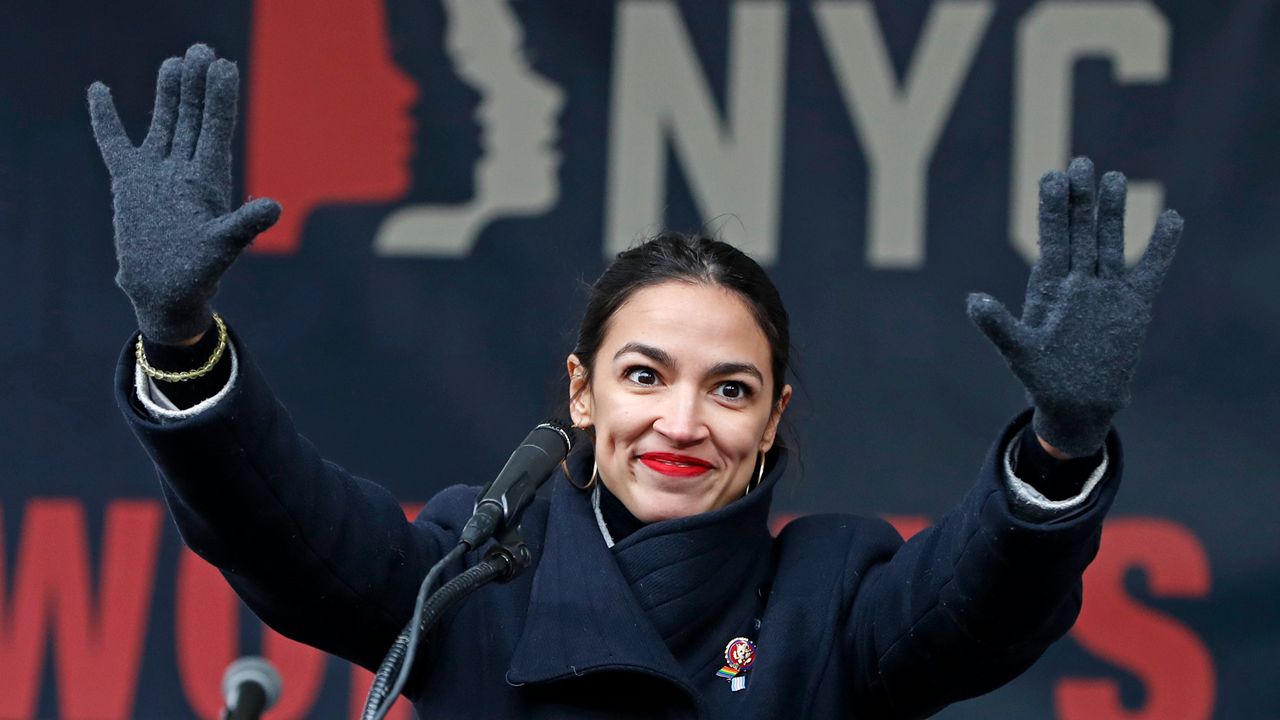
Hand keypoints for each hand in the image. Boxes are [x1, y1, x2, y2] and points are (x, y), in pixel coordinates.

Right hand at [88, 44, 280, 343]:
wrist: (165, 291)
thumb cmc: (198, 272)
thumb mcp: (223, 247)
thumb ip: (245, 225)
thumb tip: (273, 206)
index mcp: (208, 179)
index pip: (216, 128)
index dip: (221, 97)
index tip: (224, 65)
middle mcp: (184, 170)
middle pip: (192, 118)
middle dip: (198, 85)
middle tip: (203, 49)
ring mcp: (157, 173)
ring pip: (163, 123)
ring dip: (168, 94)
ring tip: (175, 62)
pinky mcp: (129, 183)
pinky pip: (115, 143)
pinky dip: (107, 119)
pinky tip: (100, 90)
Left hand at [967, 157, 1182, 456]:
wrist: (1078, 402)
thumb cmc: (1043, 377)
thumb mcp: (1018, 350)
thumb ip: (997, 325)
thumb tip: (973, 301)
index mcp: (1049, 285)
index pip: (1052, 237)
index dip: (1051, 208)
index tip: (1051, 176)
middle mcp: (1078, 280)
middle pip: (1080, 231)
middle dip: (1080, 199)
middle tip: (1081, 162)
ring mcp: (1107, 289)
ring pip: (1111, 242)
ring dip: (1114, 212)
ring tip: (1116, 178)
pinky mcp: (1134, 304)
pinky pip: (1150, 270)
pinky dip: (1160, 247)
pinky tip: (1171, 218)